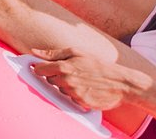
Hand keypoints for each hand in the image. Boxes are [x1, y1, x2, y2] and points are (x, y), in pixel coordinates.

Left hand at [29, 47, 154, 111]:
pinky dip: (75, 94)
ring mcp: (73, 93)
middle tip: (70, 71)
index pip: (39, 69)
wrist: (122, 83)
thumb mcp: (77, 52)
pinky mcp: (81, 103)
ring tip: (80, 79)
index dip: (39, 67)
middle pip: (48, 80)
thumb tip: (34, 51)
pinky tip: (85, 88)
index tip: (41, 67)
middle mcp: (66, 81)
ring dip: (65, 85)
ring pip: (59, 89)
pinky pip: (70, 99)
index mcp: (63, 66)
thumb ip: (53, 53)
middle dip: (55, 76)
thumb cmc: (98, 65)